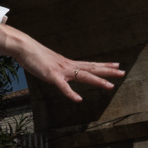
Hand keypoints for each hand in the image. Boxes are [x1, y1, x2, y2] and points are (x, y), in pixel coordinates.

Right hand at [0, 23, 124, 104]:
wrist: (24, 48)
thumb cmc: (34, 55)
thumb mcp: (49, 64)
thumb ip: (57, 70)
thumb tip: (60, 74)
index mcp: (68, 64)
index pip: (90, 64)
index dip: (104, 65)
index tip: (117, 65)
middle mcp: (68, 66)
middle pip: (92, 68)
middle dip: (108, 71)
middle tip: (123, 72)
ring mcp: (61, 71)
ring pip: (83, 76)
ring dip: (97, 81)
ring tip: (110, 86)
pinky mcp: (52, 76)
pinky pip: (63, 87)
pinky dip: (71, 93)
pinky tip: (78, 99)